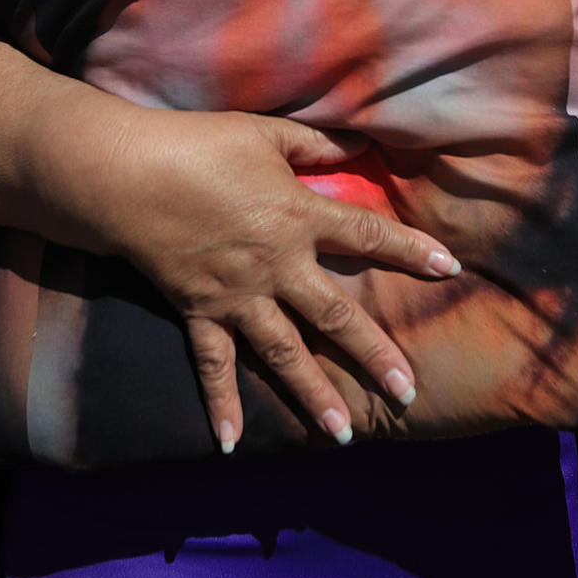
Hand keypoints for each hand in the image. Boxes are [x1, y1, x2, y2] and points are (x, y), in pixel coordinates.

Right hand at [56, 104, 461, 452]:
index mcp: (297, 216)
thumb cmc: (199, 145)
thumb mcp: (264, 133)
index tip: (449, 269)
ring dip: (313, 394)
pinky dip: (221, 403)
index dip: (409, 250)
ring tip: (343, 434)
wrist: (129, 175)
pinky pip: (213, 364)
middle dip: (373, 354)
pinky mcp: (199, 311)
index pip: (366, 235)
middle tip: (406, 392)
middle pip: (335, 314)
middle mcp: (276, 265)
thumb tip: (359, 145)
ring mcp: (238, 295)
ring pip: (284, 352)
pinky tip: (230, 444)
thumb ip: (314, 145)